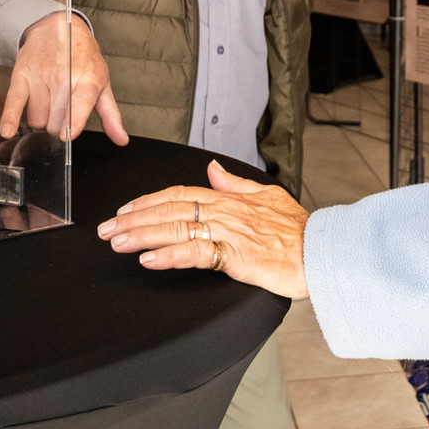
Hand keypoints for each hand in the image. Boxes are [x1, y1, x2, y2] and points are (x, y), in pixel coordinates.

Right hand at [0, 13, 126, 144]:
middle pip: (56, 119)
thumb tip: (121, 139)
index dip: (74, 120)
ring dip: (41, 119)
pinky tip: (8, 130)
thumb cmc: (83, 58)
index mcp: (88, 79)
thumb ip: (110, 114)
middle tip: (63, 111)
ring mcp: (42, 75)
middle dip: (58, 125)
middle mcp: (64, 76)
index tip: (68, 134)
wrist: (58, 26)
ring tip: (49, 103)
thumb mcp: (102, 82)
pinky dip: (10, 118)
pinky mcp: (22, 74)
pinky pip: (14, 100)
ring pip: (37, 117)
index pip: (80, 102)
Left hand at [97, 160, 310, 298]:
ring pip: (176, 228)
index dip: (148, 200)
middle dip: (133, 218)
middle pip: (169, 209)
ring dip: (142, 234)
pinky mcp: (236, 255)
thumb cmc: (299, 230)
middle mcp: (224, 211)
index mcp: (229, 198)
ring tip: (117, 241)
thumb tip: (212, 169)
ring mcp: (229, 232)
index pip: (179, 193)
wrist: (321, 251)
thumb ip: (235, 183)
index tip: (124, 209)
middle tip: (106, 228)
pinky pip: (196, 253)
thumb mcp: (267, 196)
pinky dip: (169, 255)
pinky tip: (149, 259)